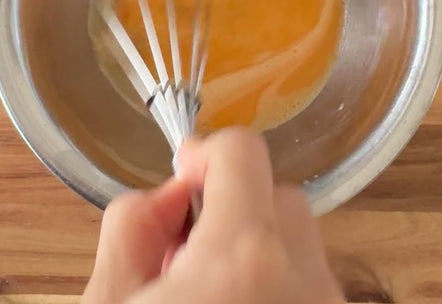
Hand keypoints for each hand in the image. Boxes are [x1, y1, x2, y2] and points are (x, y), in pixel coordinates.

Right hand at [82, 128, 344, 303]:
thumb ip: (131, 226)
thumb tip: (165, 196)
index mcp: (243, 261)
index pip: (243, 151)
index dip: (206, 152)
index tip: (184, 173)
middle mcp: (305, 284)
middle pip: (282, 196)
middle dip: (235, 205)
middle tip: (188, 250)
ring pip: (300, 243)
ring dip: (255, 248)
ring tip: (209, 292)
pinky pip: (310, 283)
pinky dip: (275, 282)